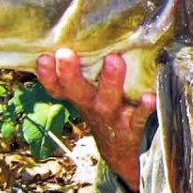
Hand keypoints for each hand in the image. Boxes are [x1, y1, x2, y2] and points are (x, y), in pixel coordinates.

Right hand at [36, 48, 154, 191]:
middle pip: (77, 91)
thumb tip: (80, 38)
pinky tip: (150, 96)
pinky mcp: (133, 127)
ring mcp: (112, 117)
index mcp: (81, 98)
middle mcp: (93, 106)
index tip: (43, 58)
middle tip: (65, 54)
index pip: (57, 87)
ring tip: (114, 60)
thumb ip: (85, 73)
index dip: (47, 75)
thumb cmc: (106, 113)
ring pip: (108, 101)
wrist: (122, 155)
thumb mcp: (89, 96)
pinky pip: (139, 117)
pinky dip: (144, 108)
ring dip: (110, 81)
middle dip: (70, 73)